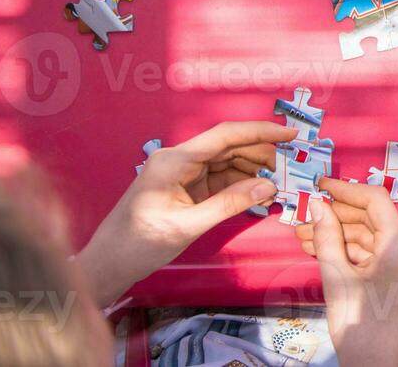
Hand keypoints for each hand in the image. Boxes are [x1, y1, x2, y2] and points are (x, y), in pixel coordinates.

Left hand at [76, 122, 293, 305]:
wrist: (107, 265)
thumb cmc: (138, 244)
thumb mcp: (188, 226)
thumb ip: (229, 203)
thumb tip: (269, 187)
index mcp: (175, 160)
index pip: (225, 135)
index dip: (260, 131)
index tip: (290, 133)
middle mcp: (179, 159)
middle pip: (228, 146)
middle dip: (260, 153)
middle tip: (289, 166)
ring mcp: (182, 173)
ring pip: (227, 161)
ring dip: (252, 169)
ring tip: (277, 181)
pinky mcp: (185, 187)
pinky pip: (219, 178)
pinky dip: (240, 184)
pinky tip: (257, 191)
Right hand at [294, 180, 397, 366]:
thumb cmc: (361, 330)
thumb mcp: (336, 280)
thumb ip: (326, 238)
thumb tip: (317, 206)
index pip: (375, 200)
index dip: (345, 189)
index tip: (321, 185)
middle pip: (372, 218)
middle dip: (336, 217)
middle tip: (305, 216)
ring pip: (371, 236)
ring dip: (339, 235)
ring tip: (305, 236)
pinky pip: (376, 252)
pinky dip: (351, 250)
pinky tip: (323, 249)